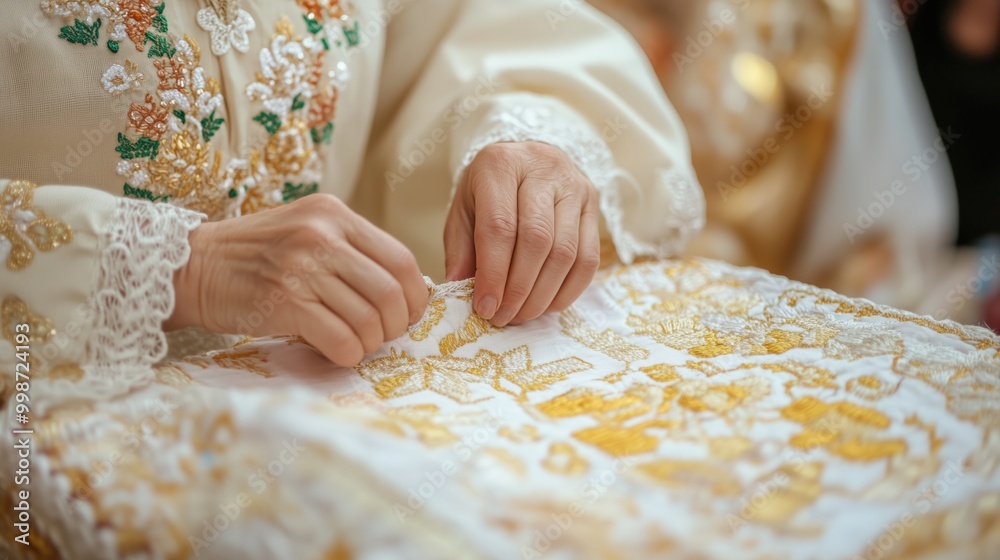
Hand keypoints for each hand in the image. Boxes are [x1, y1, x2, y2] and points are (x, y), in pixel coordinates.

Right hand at [167, 194, 428, 366]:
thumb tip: (402, 291)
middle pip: (391, 292)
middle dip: (396, 325)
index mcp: (334, 215)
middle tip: (383, 336)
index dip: (415, 296)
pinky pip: (340, 338)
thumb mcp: (305, 231)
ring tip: (355, 344)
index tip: (407, 314)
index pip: (401, 260)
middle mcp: (322, 235)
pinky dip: (347, 354)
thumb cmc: (253, 256)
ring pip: (369, 319)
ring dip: (369, 343)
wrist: (190, 266)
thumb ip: (349, 251)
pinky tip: (337, 353)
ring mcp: (302, 267)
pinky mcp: (283, 301)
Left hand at [444, 141, 600, 326]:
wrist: (526, 159)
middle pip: (537, 240)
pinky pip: (589, 258)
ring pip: (566, 252)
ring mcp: (574, 185)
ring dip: (543, 294)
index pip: (500, 226)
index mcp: (500, 164)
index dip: (493, 273)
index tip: (485, 307)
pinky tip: (548, 305)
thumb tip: (459, 290)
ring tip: (522, 314)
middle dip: (519, 288)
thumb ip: (461, 249)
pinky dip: (569, 290)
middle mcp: (543, 168)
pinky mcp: (593, 205)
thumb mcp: (464, 210)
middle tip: (503, 317)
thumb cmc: (489, 190)